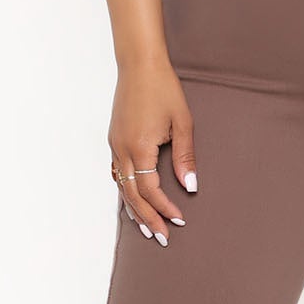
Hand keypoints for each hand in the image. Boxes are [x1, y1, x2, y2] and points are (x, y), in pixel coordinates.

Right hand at [109, 59, 195, 245]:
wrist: (139, 65)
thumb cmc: (163, 90)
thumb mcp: (182, 123)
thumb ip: (185, 157)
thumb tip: (190, 186)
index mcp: (140, 148)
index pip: (151, 190)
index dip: (164, 208)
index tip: (178, 220)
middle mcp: (122, 150)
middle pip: (133, 195)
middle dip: (148, 218)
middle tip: (161, 238)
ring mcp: (115, 145)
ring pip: (122, 186)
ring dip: (133, 209)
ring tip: (145, 228)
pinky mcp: (113, 139)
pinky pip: (117, 174)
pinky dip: (125, 191)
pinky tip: (131, 200)